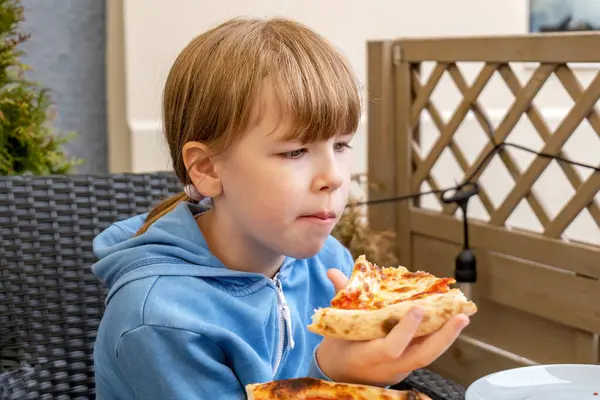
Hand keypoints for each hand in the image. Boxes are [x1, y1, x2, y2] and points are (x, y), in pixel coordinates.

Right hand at [315, 269, 469, 386]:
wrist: (338, 376)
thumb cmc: (338, 348)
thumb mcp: (336, 326)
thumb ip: (341, 298)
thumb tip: (333, 272)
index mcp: (368, 355)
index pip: (391, 347)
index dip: (405, 330)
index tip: (416, 309)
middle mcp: (388, 366)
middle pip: (422, 356)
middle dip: (443, 337)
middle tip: (460, 317)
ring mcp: (399, 369)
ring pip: (428, 356)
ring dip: (447, 336)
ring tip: (461, 316)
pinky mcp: (406, 366)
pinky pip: (425, 353)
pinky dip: (438, 338)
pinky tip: (449, 322)